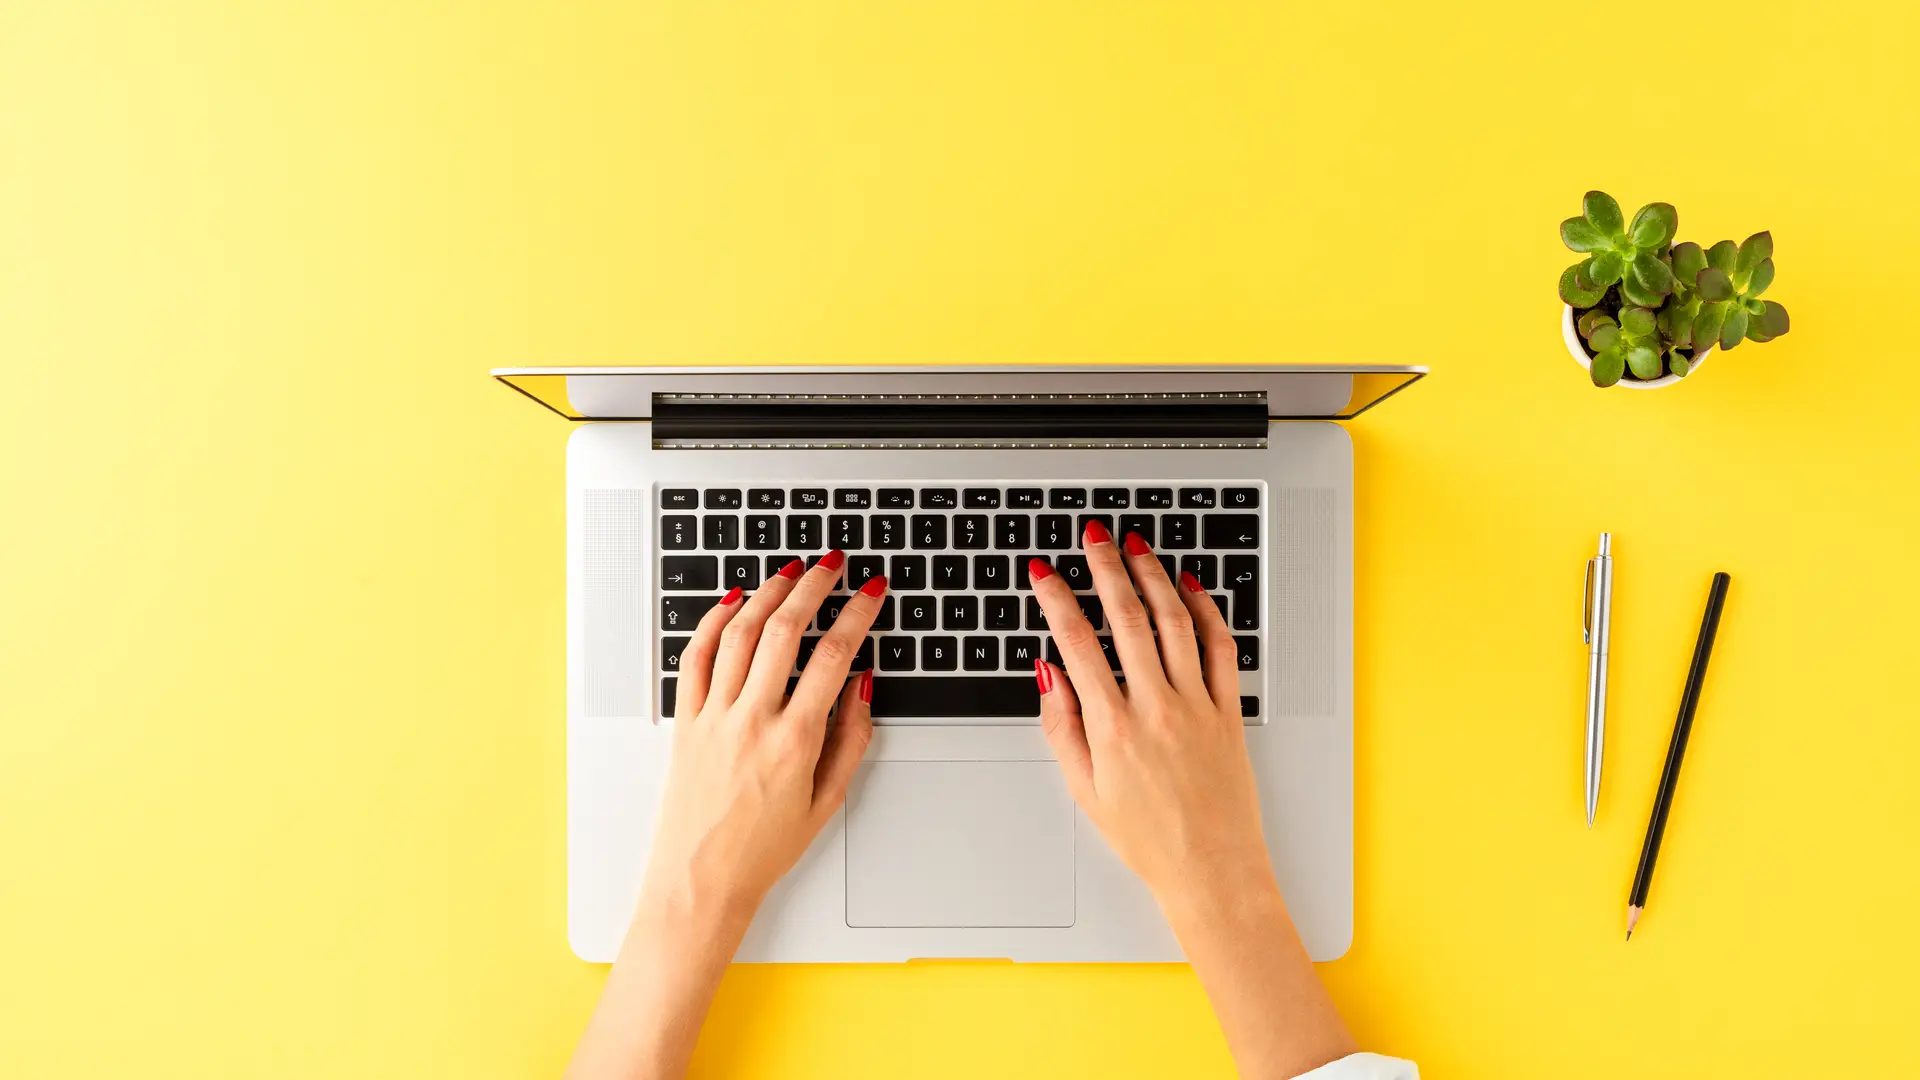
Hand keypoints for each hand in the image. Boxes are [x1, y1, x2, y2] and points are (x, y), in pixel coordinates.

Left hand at [639, 551, 885, 928]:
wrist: (701, 882)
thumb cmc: (763, 850)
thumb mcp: (827, 802)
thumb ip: (852, 740)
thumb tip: (863, 686)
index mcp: (795, 741)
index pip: (834, 656)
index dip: (859, 613)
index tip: (873, 591)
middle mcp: (752, 721)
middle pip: (785, 630)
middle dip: (814, 586)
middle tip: (832, 565)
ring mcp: (714, 717)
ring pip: (740, 633)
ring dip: (768, 593)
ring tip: (790, 572)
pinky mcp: (685, 721)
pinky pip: (695, 657)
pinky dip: (712, 621)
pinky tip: (732, 601)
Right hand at [1027, 524, 1274, 915]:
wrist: (1212, 871)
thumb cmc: (1149, 840)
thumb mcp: (1084, 790)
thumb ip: (1063, 726)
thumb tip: (1048, 674)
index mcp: (1113, 727)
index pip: (1076, 643)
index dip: (1056, 599)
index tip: (1043, 574)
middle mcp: (1156, 708)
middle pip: (1126, 617)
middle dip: (1105, 567)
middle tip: (1093, 536)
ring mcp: (1197, 706)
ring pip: (1174, 622)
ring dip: (1153, 576)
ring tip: (1137, 547)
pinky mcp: (1229, 712)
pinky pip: (1221, 648)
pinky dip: (1207, 611)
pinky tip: (1191, 588)